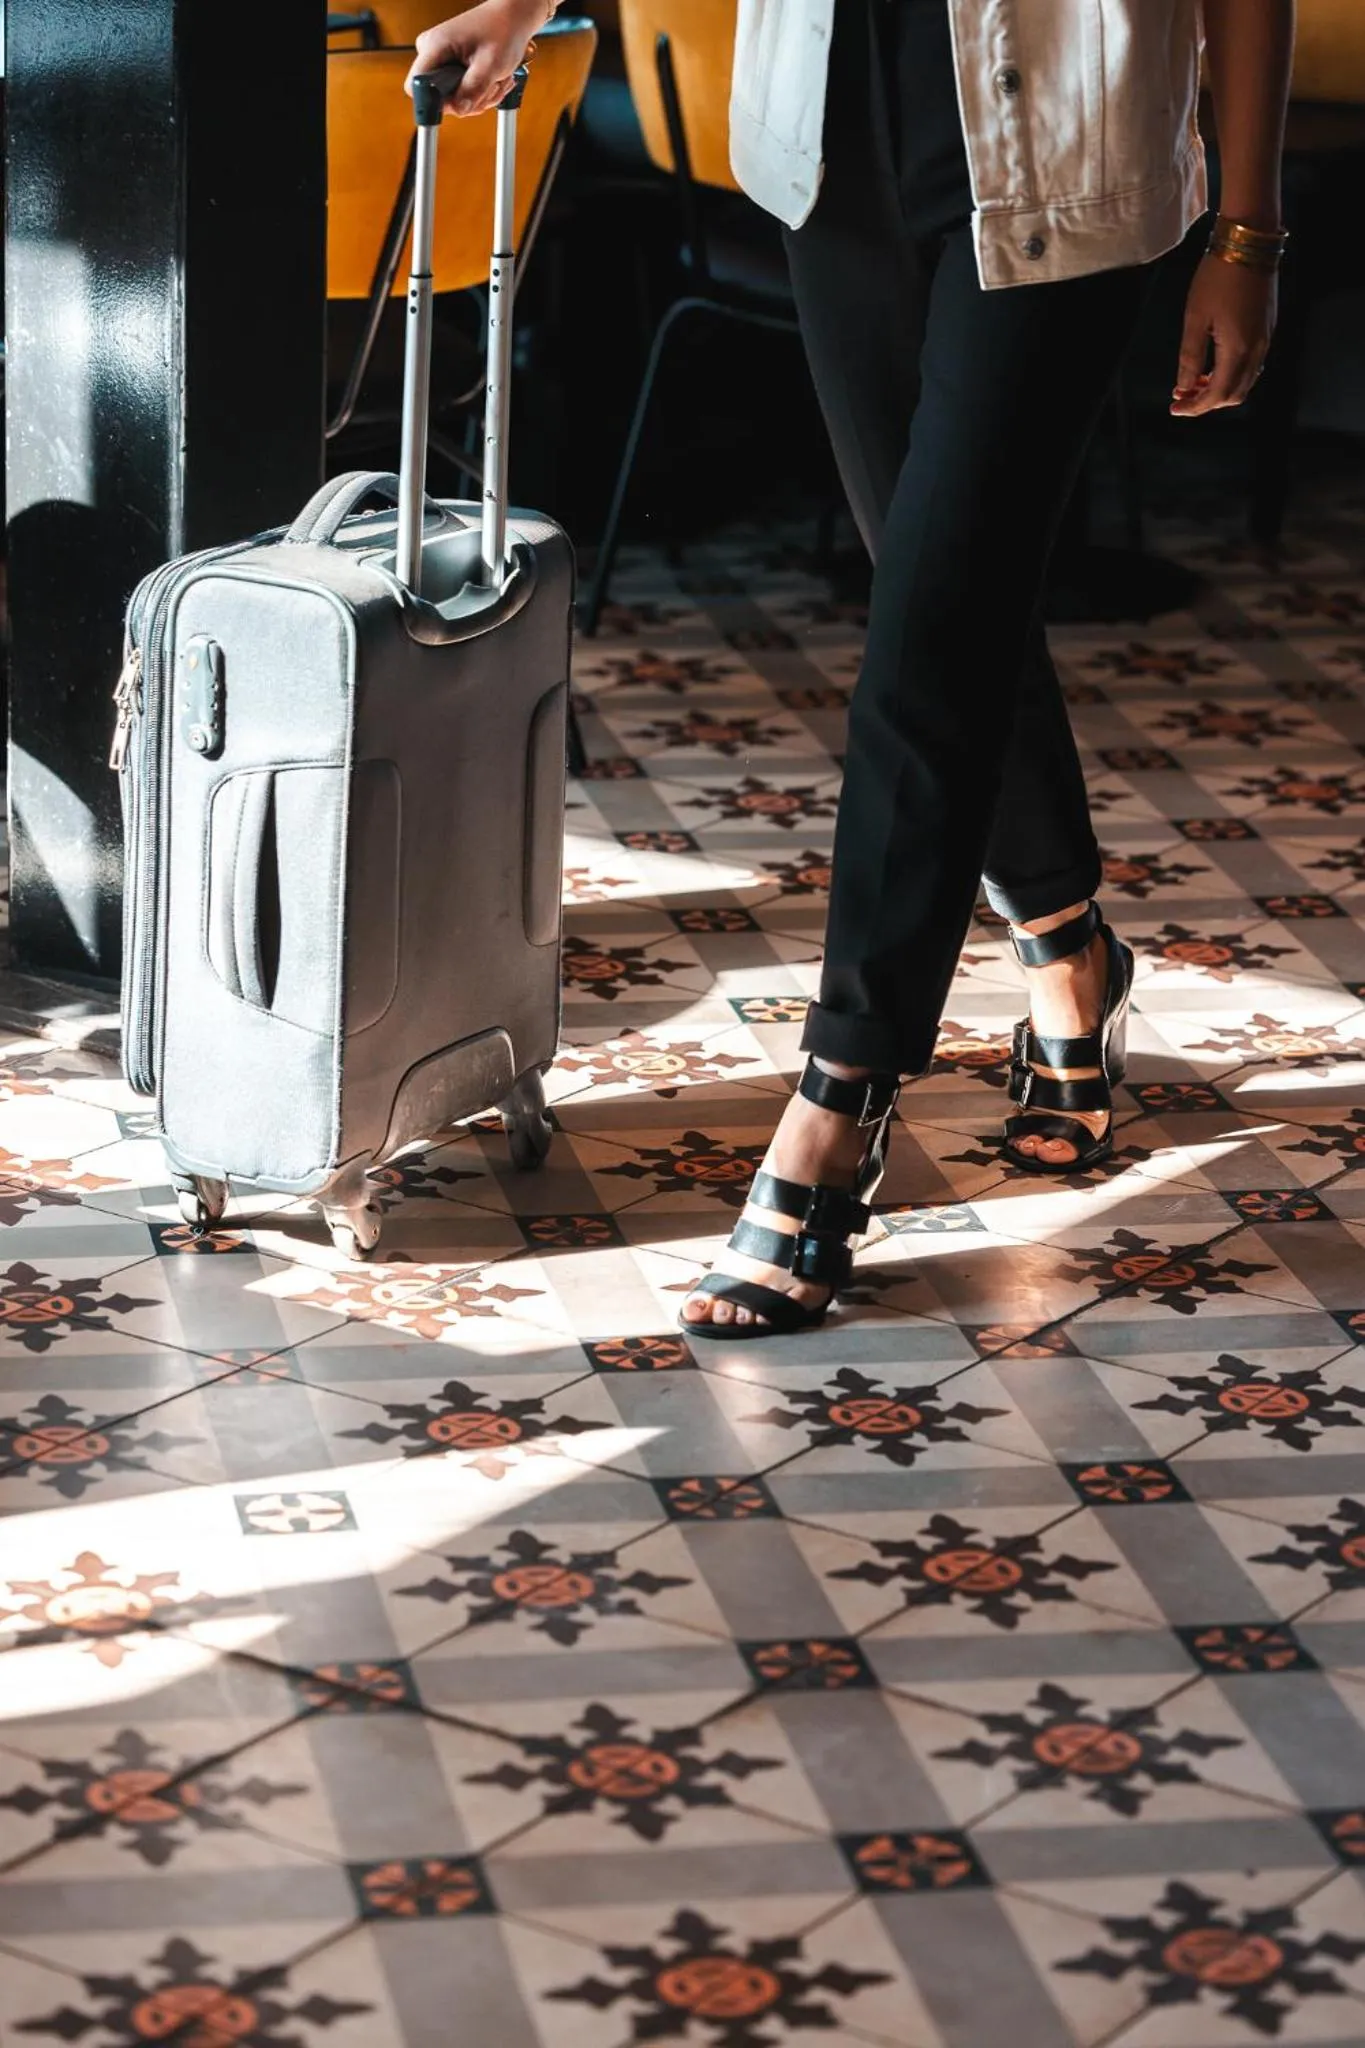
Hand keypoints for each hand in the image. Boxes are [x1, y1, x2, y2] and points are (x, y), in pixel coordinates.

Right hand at [407, 0, 542, 115]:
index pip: (416, 87)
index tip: (459, 103)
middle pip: (439, 98)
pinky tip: (491, 80)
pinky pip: (461, 94)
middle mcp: (432, 52)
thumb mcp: (490, 65)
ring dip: (479, 97)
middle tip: (489, 86)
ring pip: (454, 99)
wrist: (512, 19)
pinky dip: (480, 93)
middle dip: (469, 101)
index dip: (435, 103)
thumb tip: (458, 109)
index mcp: (434, 46)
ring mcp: (441, 60)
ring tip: (494, 80)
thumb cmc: (503, 30)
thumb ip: (472, 90)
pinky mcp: (451, 67)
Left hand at [1170, 253, 1277, 416]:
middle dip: (1207, 402)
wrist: (1249, 243)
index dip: (1195, 407)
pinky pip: (1252, 366)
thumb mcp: (1195, 318)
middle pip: (1234, 395)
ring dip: (1220, 389)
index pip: (1218, 395)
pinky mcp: (1268, 329)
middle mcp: (1256, 350)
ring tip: (1194, 382)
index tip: (1175, 407)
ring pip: (1245, 382)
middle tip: (1182, 397)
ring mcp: (1265, 340)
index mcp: (1237, 350)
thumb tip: (1184, 387)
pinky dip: (1232, 374)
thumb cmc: (1217, 277)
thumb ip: (1190, 357)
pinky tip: (1214, 366)